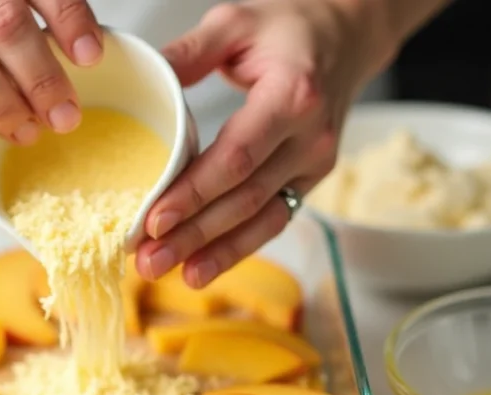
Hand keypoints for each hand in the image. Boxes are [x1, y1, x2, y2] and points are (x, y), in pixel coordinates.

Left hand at [137, 0, 395, 287]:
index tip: (154, 220)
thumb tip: (145, 78)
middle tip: (148, 259)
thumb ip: (189, 52)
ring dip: (214, 253)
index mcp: (291, 96)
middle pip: (245, 199)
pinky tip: (201, 268)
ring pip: (261, 220)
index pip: (236, 157)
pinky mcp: (310, 180)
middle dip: (194, 235)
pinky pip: (272, 220)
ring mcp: (314, 164)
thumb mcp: (234, 22)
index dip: (194, 194)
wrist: (346, 34)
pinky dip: (237, 248)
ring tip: (169, 274)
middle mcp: (309, 138)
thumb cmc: (287, 28)